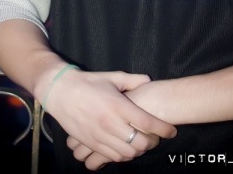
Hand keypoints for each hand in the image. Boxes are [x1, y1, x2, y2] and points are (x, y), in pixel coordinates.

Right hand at [45, 69, 176, 167]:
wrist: (60, 92)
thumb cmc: (88, 82)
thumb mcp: (112, 77)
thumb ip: (132, 80)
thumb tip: (148, 81)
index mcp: (118, 105)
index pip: (147, 122)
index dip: (163, 129)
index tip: (172, 131)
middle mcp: (110, 123)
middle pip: (140, 143)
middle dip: (153, 142)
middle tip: (157, 137)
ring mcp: (100, 136)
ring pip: (128, 153)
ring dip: (139, 150)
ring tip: (143, 142)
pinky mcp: (91, 143)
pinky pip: (112, 156)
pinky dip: (124, 155)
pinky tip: (127, 147)